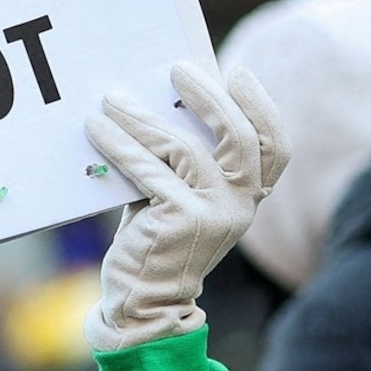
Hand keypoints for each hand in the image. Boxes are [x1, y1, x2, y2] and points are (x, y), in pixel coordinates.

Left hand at [84, 62, 287, 352]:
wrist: (144, 301)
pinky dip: (121, 144)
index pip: (274, 146)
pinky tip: (97, 128)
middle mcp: (241, 205)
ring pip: (185, 148)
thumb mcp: (182, 197)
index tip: (237, 72)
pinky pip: (149, 169)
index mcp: (249, 198)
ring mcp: (214, 214)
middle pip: (239, 138)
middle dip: (208, 98)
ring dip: (144, 119)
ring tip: (112, 99)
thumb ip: (187, 161)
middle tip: (177, 70)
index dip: (261, 106)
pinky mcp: (180, 220)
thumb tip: (159, 102)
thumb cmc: (157, 240)